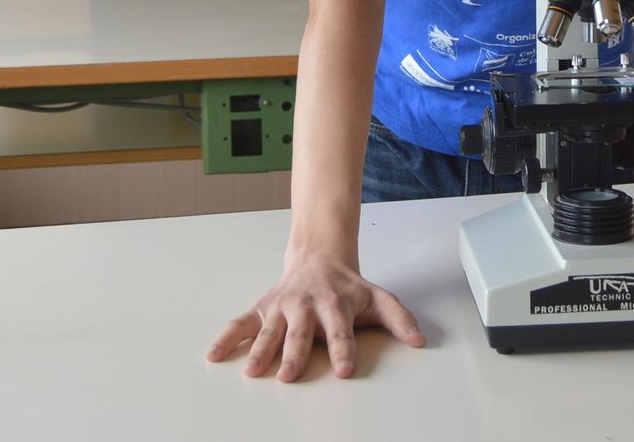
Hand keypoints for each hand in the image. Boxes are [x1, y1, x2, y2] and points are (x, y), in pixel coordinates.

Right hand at [205, 256, 424, 380]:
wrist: (319, 256)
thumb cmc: (348, 286)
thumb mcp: (377, 297)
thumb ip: (398, 319)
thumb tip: (419, 340)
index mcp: (335, 304)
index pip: (341, 330)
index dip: (343, 350)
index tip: (344, 370)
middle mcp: (306, 305)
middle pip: (300, 333)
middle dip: (295, 355)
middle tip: (289, 376)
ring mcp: (282, 307)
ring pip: (270, 330)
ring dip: (261, 351)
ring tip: (253, 371)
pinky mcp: (262, 308)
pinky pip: (241, 324)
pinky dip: (226, 338)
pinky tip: (214, 354)